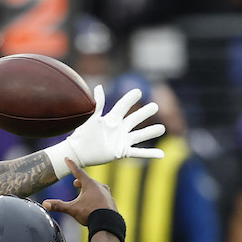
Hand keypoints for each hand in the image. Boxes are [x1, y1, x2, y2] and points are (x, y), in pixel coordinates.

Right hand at [41, 158, 115, 225]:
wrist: (108, 223)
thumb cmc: (90, 213)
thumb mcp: (72, 209)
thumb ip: (59, 205)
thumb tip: (45, 204)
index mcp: (90, 184)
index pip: (78, 172)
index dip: (71, 165)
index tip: (68, 159)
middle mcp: (100, 187)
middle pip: (88, 181)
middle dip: (81, 181)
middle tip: (76, 183)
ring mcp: (107, 194)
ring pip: (96, 189)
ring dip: (90, 190)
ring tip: (85, 195)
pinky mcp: (111, 202)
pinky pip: (102, 197)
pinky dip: (97, 198)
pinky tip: (95, 205)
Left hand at [43, 86, 165, 172]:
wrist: (78, 152)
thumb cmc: (82, 135)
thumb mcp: (90, 118)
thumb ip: (97, 104)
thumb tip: (99, 87)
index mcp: (111, 119)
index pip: (123, 106)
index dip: (130, 99)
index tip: (138, 91)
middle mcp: (119, 129)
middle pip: (135, 119)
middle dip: (145, 113)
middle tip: (155, 106)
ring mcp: (122, 140)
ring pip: (140, 135)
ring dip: (151, 132)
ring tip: (162, 129)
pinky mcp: (122, 152)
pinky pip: (138, 153)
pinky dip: (150, 154)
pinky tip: (162, 154)